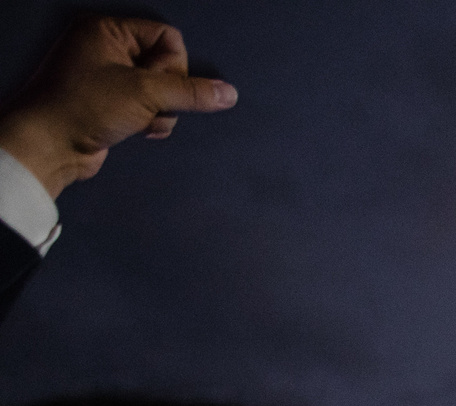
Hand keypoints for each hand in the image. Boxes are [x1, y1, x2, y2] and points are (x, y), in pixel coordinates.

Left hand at [0, 18, 236, 199]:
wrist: (49, 145)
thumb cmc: (80, 107)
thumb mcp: (144, 93)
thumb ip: (191, 92)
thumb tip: (227, 93)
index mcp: (108, 31)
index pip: (167, 37)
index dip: (173, 65)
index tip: (157, 84)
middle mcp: (107, 48)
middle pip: (167, 66)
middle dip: (166, 93)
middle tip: (145, 103)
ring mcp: (108, 76)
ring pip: (161, 90)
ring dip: (160, 111)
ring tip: (138, 119)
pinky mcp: (111, 102)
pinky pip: (149, 106)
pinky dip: (150, 120)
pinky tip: (137, 129)